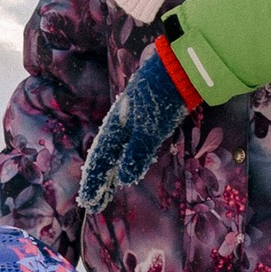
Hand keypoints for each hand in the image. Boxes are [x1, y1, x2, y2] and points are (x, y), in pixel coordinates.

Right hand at [79, 42, 199, 218]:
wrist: (181, 69)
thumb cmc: (163, 99)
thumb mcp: (149, 130)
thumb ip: (136, 154)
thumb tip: (124, 179)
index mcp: (116, 125)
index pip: (100, 159)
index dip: (95, 181)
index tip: (89, 202)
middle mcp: (121, 122)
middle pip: (107, 154)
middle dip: (101, 178)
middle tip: (96, 202)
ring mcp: (134, 117)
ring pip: (118, 148)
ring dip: (114, 169)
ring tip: (110, 188)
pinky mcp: (148, 114)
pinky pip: (130, 141)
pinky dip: (127, 156)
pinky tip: (131, 162)